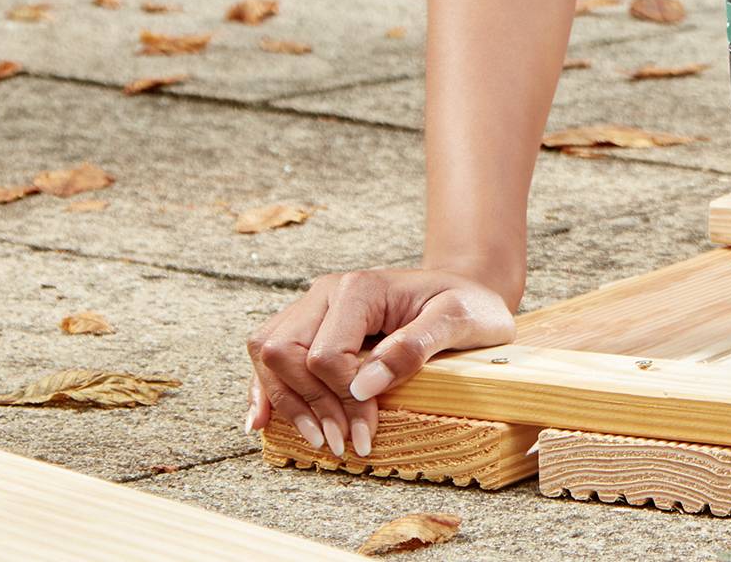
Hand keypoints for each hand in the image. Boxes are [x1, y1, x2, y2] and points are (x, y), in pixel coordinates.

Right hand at [243, 267, 513, 457]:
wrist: (463, 292)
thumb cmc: (467, 303)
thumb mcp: (461, 319)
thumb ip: (416, 345)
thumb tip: (364, 385)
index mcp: (359, 288)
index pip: (325, 353)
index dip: (341, 398)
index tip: (368, 429)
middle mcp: (325, 293)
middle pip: (283, 351)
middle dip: (310, 403)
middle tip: (342, 443)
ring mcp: (313, 308)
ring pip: (268, 353)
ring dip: (287, 402)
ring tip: (320, 440)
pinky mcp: (309, 326)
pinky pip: (268, 355)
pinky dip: (265, 389)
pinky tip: (262, 421)